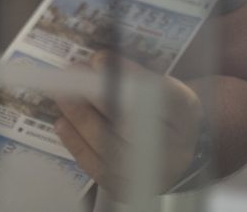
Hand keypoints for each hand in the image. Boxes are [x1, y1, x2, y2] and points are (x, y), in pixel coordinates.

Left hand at [51, 52, 203, 197]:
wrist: (172, 149)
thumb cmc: (161, 109)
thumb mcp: (161, 86)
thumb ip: (135, 75)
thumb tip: (97, 62)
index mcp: (186, 114)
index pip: (160, 94)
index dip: (128, 76)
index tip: (97, 58)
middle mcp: (175, 148)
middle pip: (134, 124)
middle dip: (97, 97)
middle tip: (71, 75)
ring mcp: (152, 174)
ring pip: (112, 148)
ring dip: (81, 118)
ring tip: (61, 95)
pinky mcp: (127, 187)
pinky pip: (99, 168)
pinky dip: (77, 144)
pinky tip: (61, 123)